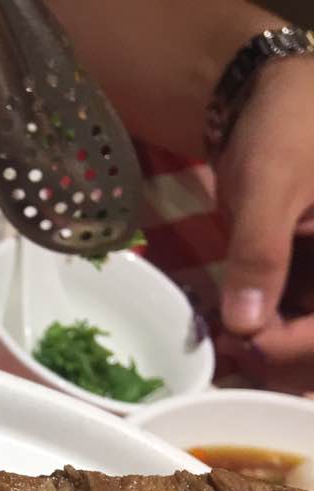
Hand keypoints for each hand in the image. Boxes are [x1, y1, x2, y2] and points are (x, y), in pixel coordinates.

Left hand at [216, 56, 313, 390]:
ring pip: (307, 331)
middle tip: (232, 347)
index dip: (296, 344)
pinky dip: (265, 325)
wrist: (269, 96)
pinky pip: (295, 314)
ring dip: (270, 345)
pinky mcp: (312, 274)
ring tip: (226, 338)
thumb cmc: (285, 126)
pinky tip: (231, 325)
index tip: (249, 342)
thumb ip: (260, 253)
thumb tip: (245, 324)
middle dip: (281, 352)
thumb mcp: (270, 185)